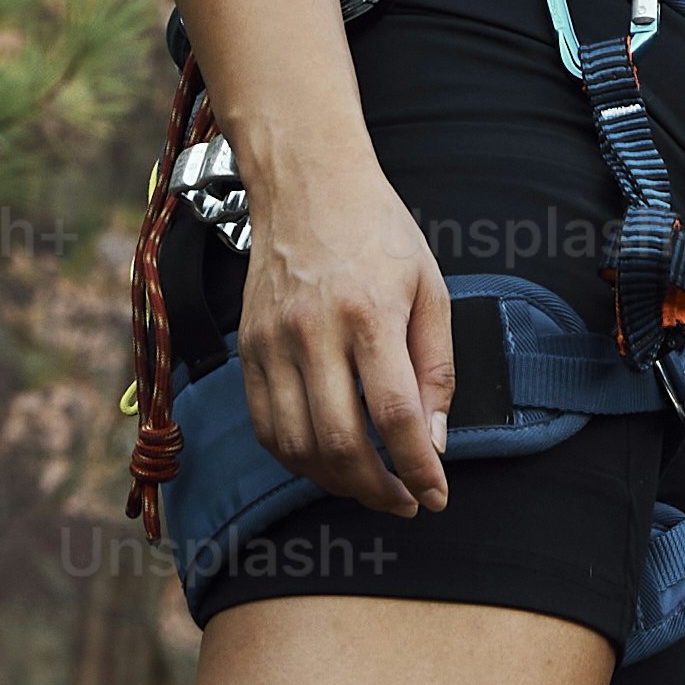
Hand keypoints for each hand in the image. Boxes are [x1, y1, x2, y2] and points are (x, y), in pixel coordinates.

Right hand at [235, 156, 452, 516]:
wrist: (307, 182)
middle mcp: (314, 332)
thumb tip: (434, 441)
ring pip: (297, 446)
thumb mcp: (431, 287)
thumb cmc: (378, 232)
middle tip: (405, 501)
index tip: (436, 495)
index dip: (418, 469)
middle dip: (377, 489)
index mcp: (370, 314)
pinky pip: (265, 426)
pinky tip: (325, 460)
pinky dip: (296, 459)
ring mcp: (272, 342)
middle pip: (340, 443)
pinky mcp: (248, 347)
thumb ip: (436, 367)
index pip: (395, 416)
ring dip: (336, 482)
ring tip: (369, 485)